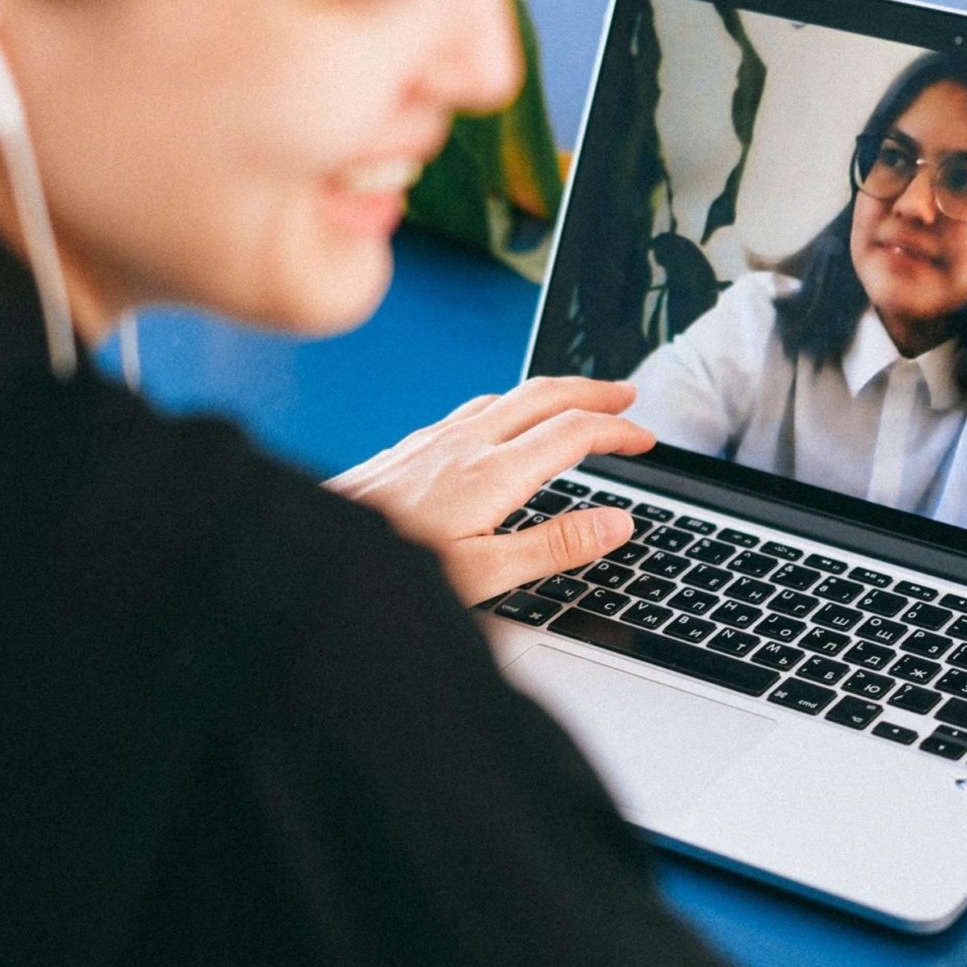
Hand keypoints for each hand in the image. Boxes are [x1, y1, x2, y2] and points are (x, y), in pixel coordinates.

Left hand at [325, 377, 655, 605]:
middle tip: (629, 397)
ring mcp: (437, 438)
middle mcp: (466, 443)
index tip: (647, 439)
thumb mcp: (484, 574)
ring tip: (581, 402)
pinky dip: (515, 402)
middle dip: (594, 392)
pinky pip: (478, 405)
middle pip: (546, 395)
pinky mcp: (415, 444)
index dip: (618, 431)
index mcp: (493, 473)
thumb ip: (555, 546)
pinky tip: (506, 417)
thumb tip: (617, 522)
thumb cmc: (395, 567)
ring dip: (556, 393)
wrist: (318, 545)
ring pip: (511, 395)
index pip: (573, 434)